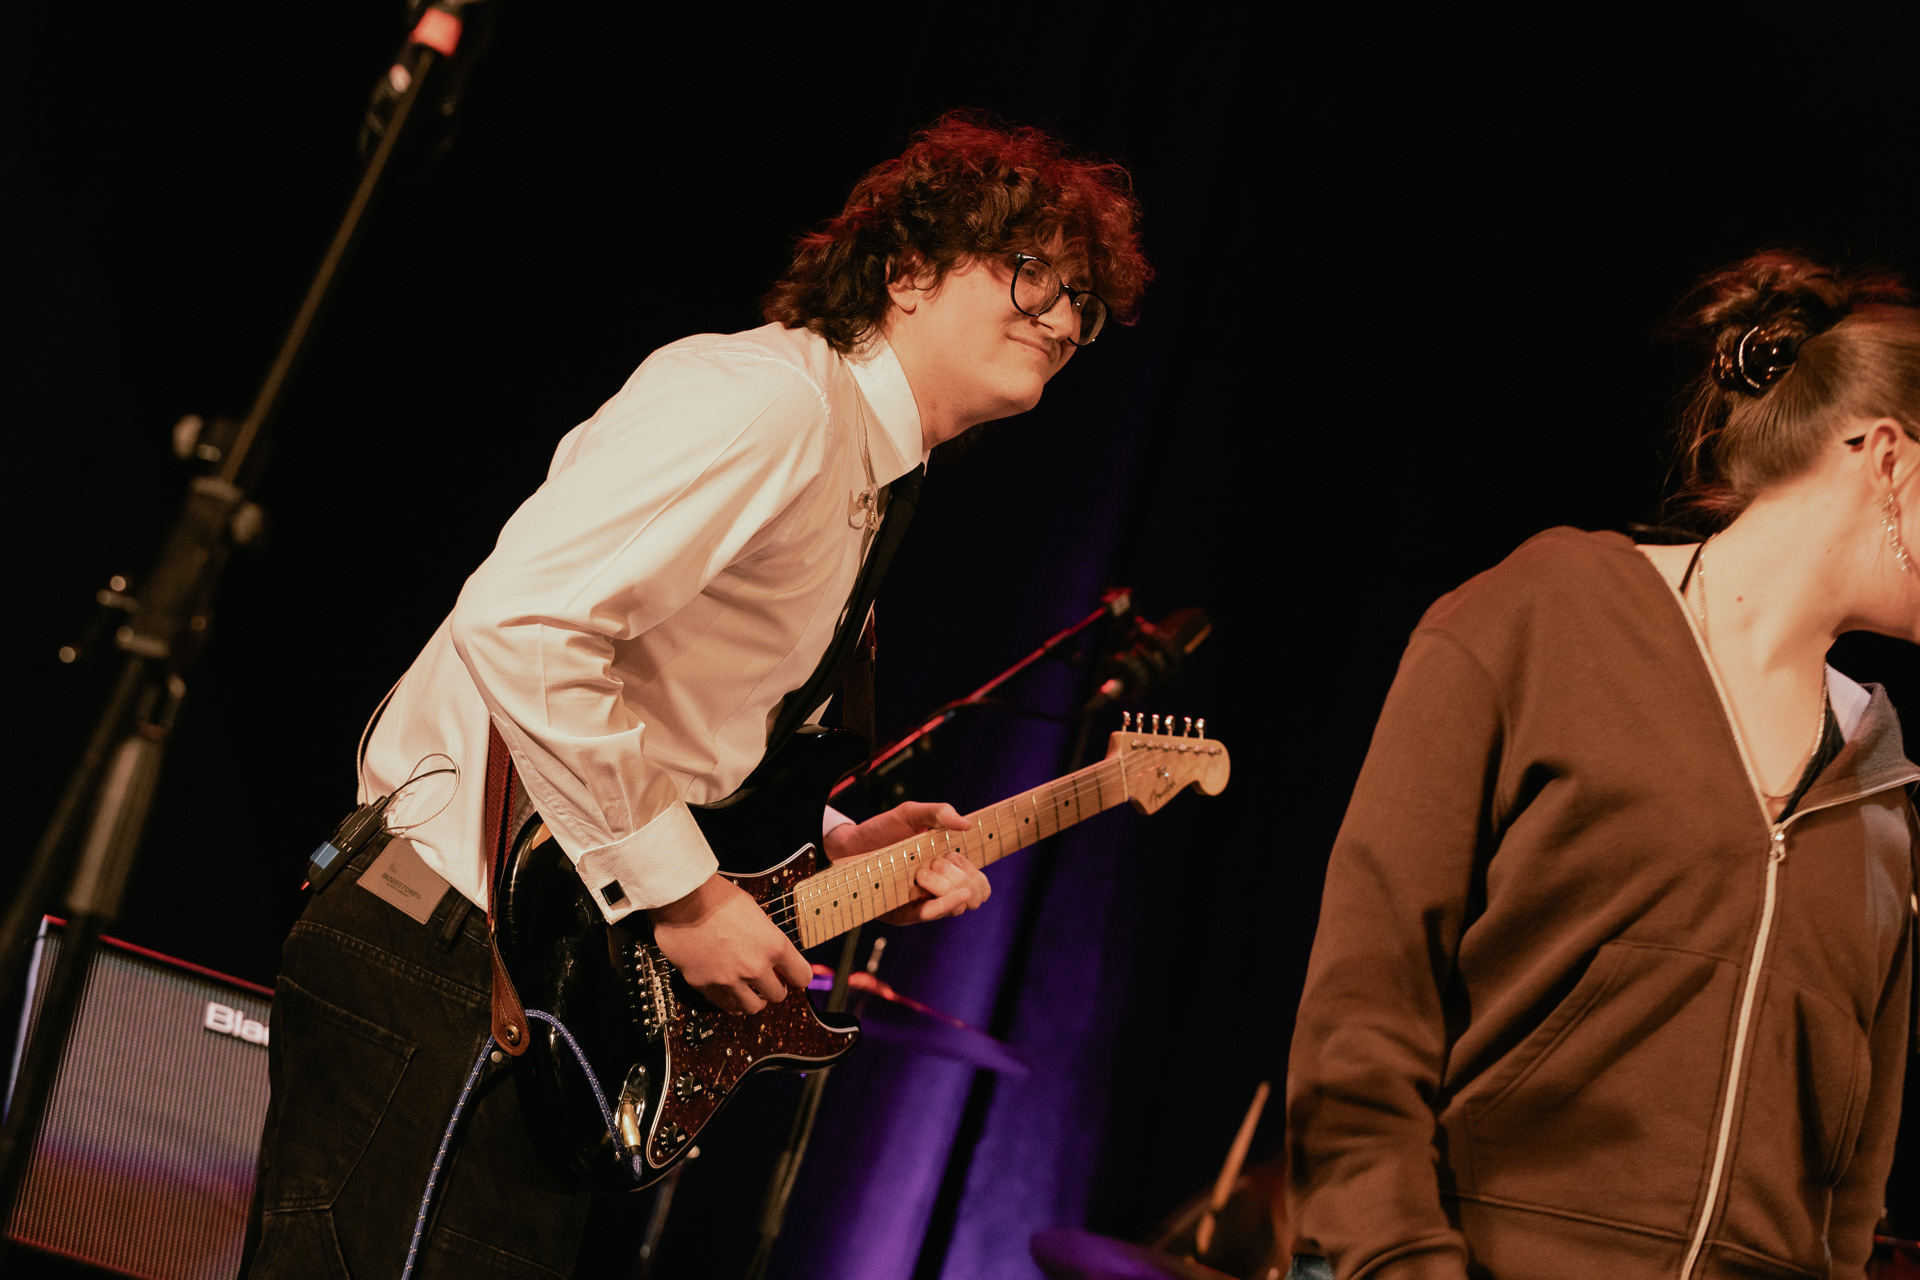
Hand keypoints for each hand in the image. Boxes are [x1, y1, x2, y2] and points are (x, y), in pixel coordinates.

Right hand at [648, 874, 812, 1013]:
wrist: (681, 899)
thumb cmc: (716, 897)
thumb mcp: (754, 911)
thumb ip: (765, 935)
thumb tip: (767, 946)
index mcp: (773, 945)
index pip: (802, 976)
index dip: (799, 976)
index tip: (795, 976)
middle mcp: (755, 967)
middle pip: (778, 995)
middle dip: (775, 988)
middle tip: (769, 981)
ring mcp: (730, 980)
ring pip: (753, 1008)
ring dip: (754, 1000)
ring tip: (750, 991)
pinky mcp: (706, 986)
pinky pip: (725, 1006)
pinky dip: (731, 1003)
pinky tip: (730, 994)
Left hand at [824, 800, 989, 925]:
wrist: (849, 845)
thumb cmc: (883, 830)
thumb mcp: (911, 814)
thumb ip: (939, 812)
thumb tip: (967, 824)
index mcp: (949, 868)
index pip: (980, 884)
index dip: (976, 874)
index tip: (955, 855)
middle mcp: (941, 888)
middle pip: (974, 896)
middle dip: (961, 878)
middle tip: (935, 863)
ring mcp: (924, 902)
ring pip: (957, 908)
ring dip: (947, 888)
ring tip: (921, 873)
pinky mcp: (906, 914)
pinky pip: (931, 915)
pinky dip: (941, 905)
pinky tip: (932, 891)